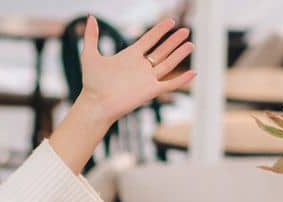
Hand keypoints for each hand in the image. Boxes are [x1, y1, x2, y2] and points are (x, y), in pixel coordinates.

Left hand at [76, 16, 192, 125]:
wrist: (96, 104)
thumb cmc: (92, 83)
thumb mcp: (90, 55)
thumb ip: (91, 36)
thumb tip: (90, 17)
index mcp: (130, 56)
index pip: (149, 39)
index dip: (160, 30)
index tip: (171, 21)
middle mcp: (140, 67)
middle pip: (162, 50)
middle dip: (174, 41)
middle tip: (186, 31)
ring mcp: (147, 79)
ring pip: (168, 64)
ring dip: (179, 54)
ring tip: (190, 44)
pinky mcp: (150, 91)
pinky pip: (169, 84)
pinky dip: (181, 80)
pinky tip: (192, 73)